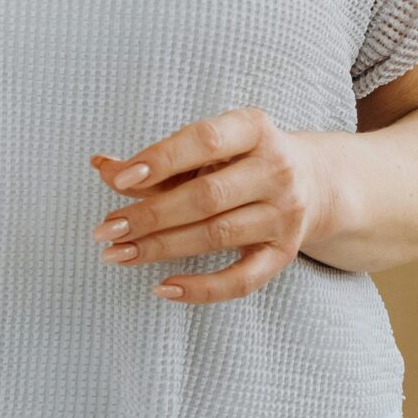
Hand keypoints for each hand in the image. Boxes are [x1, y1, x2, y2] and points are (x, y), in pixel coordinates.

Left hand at [89, 108, 335, 304]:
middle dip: (150, 215)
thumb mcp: (209, 148)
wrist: (315, 182)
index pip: (205, 140)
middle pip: (207, 196)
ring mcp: (284, 214)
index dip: (161, 159)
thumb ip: (158, 161)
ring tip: (118, 254)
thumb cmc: (243, 160)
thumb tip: (102, 167)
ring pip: (216, 236)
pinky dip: (201, 288)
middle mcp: (276, 169)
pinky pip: (242, 280)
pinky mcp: (284, 253)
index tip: (120, 179)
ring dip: (161, 248)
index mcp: (255, 129)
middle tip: (104, 230)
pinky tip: (162, 287)